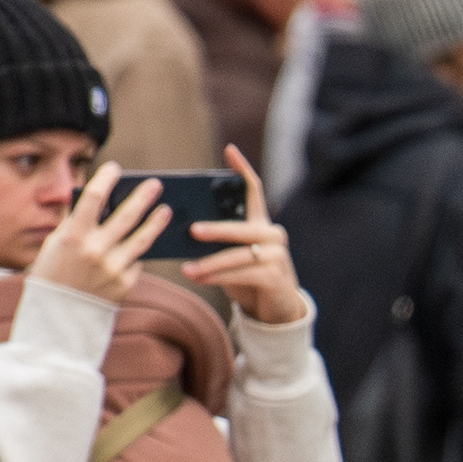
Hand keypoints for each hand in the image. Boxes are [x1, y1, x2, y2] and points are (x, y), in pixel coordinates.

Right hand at [34, 159, 167, 305]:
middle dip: (143, 197)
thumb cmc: (52, 275)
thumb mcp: (55, 245)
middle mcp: (95, 250)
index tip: (115, 168)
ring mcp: (113, 268)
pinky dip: (136, 254)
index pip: (94, 197)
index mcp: (72, 236)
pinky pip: (137, 262)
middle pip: (127, 215)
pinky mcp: (125, 284)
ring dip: (156, 222)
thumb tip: (98, 201)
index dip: (106, 179)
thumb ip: (76, 223)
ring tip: (166, 210)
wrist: (57, 317)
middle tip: (156, 184)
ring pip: (142, 239)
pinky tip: (140, 246)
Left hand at [177, 148, 309, 324]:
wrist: (275, 310)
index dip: (242, 169)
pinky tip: (200, 279)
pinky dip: (218, 277)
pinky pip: (241, 274)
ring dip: (209, 263)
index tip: (229, 150)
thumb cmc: (248, 278)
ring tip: (187, 269)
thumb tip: (185, 232)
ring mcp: (277, 255)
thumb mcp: (233, 256)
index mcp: (261, 224)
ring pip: (237, 255)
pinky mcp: (276, 276)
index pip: (253, 190)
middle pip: (240, 227)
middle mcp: (273, 234)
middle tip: (192, 230)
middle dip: (215, 230)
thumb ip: (219, 242)